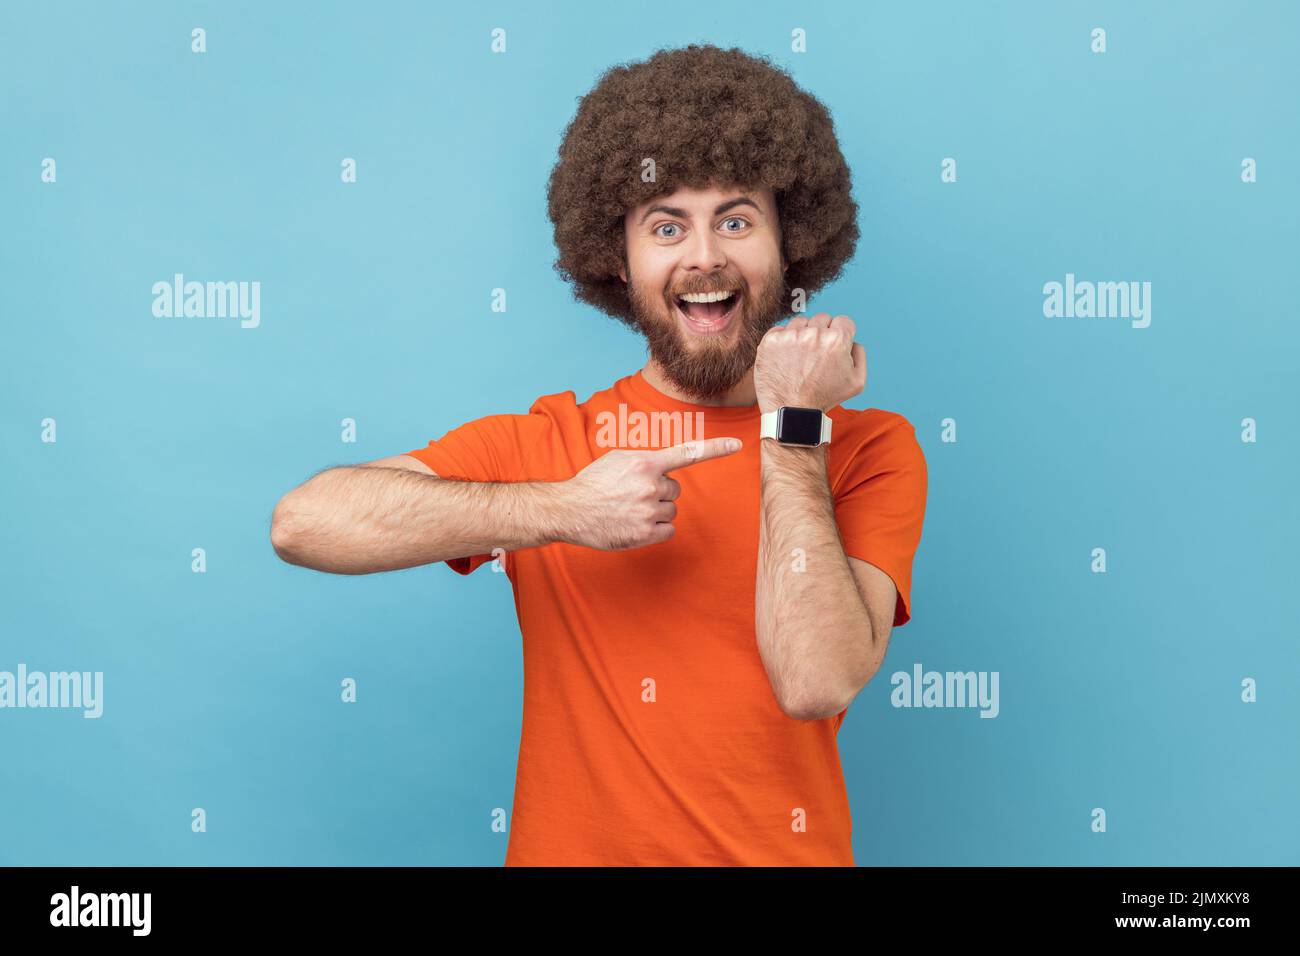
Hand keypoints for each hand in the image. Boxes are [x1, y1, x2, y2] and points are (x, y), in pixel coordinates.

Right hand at [558, 437, 741, 549]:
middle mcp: (651, 486)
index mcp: (645, 463)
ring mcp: (649, 511)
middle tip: (633, 495)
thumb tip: (664, 467)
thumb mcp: (617, 459)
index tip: (737, 446)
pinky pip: (668, 529)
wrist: (569, 510)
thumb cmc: (593, 483)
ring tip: (629, 510)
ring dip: (656, 510)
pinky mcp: (645, 533)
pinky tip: (635, 524)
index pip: (688, 453)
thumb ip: (645, 460)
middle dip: (659, 492)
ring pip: (671, 510)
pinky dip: (656, 529)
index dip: (715, 449)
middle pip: (675, 489)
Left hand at [753, 313, 866, 412]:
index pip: (843, 321)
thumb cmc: (823, 398)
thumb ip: (859, 354)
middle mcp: (814, 334)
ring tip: (800, 357)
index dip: (841, 333)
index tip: (833, 346)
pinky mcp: (771, 340)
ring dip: (802, 334)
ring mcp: (790, 336)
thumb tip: (852, 340)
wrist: (791, 411)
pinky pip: (781, 330)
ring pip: (801, 322)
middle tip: (816, 355)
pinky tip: (786, 357)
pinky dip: (783, 341)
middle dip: (822, 333)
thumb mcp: (857, 382)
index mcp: (837, 340)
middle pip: (822, 319)